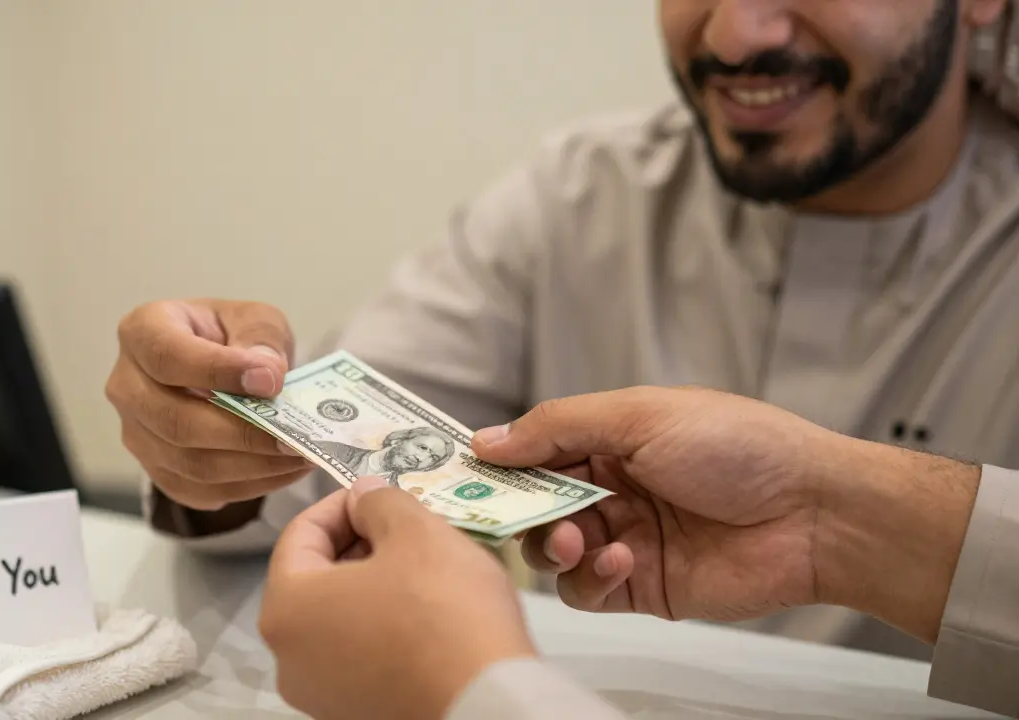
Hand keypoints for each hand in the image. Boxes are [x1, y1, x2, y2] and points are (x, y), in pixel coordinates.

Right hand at [105, 299, 312, 509]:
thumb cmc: (232, 337)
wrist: (220, 369)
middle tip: (294, 437)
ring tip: (300, 456)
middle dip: (241, 433)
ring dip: (251, 466)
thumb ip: (261, 338)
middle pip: (174, 421)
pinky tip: (285, 470)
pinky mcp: (158, 471)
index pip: (168, 356)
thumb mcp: (255, 318)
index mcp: (143, 332)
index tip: (270, 381)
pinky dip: (249, 486)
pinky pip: (200, 490)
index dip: (217, 371)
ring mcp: (137, 435)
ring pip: (189, 464)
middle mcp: (127, 387)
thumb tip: (267, 376)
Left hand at [260, 476, 535, 719]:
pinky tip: (429, 614)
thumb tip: (363, 495)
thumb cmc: (445, 612)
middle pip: (317, 578)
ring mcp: (320, 695)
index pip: (300, 533)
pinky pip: (360, 654)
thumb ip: (380, 501)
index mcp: (286, 609)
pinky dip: (384, 626)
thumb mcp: (417, 532)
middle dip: (361, 544)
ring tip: (425, 567)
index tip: (383, 493)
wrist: (486, 707)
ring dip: (375, 584)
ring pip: (340, 617)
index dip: (343, 503)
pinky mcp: (356, 715)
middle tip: (409, 526)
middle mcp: (288, 659)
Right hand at [471, 386, 979, 640]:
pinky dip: (589, 578)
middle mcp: (610, 486)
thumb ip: (557, 427)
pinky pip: (586, 590)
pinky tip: (621, 558)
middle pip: (532, 504)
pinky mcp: (640, 586)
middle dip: (517, 510)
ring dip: (552, 545)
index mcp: (608, 437)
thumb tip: (486, 440)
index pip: (533, 449)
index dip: (496, 462)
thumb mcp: (640, 414)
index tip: (455, 474)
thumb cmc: (739, 446)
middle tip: (507, 515)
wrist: (813, 515)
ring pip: (550, 550)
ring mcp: (623, 536)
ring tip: (576, 538)